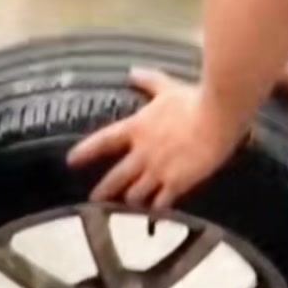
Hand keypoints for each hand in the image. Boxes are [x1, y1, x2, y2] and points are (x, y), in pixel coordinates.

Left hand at [67, 69, 242, 210]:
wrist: (216, 118)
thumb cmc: (194, 100)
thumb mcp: (167, 88)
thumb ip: (149, 81)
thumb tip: (132, 72)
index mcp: (137, 129)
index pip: (103, 141)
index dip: (85, 152)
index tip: (71, 161)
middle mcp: (142, 153)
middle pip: (115, 178)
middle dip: (103, 191)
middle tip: (94, 200)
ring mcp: (157, 171)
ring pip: (135, 195)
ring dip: (131, 201)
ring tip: (129, 208)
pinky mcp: (176, 183)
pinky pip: (160, 203)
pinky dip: (156, 210)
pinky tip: (156, 215)